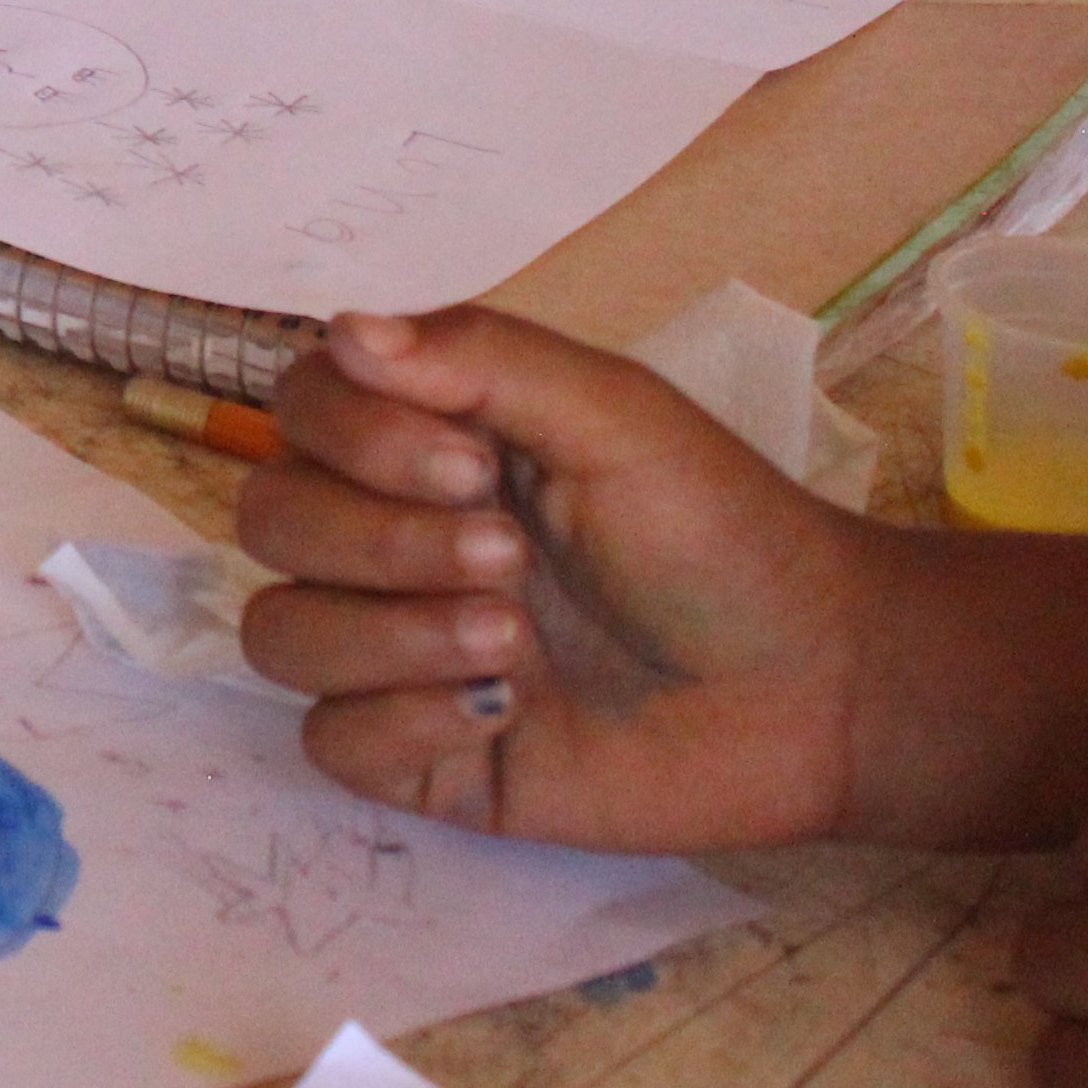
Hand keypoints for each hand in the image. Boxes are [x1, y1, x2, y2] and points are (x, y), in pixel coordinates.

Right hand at [234, 305, 888, 853]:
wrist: (817, 688)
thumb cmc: (720, 533)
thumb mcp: (615, 416)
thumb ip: (479, 357)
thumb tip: (345, 328)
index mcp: (424, 445)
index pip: (298, 412)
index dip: (353, 438)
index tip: (473, 466)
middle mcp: (390, 540)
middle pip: (270, 522)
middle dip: (377, 541)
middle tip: (508, 558)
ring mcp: (397, 653)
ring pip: (281, 634)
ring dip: (387, 635)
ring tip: (512, 643)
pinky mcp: (424, 759)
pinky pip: (332, 742)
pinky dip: (404, 722)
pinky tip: (506, 712)